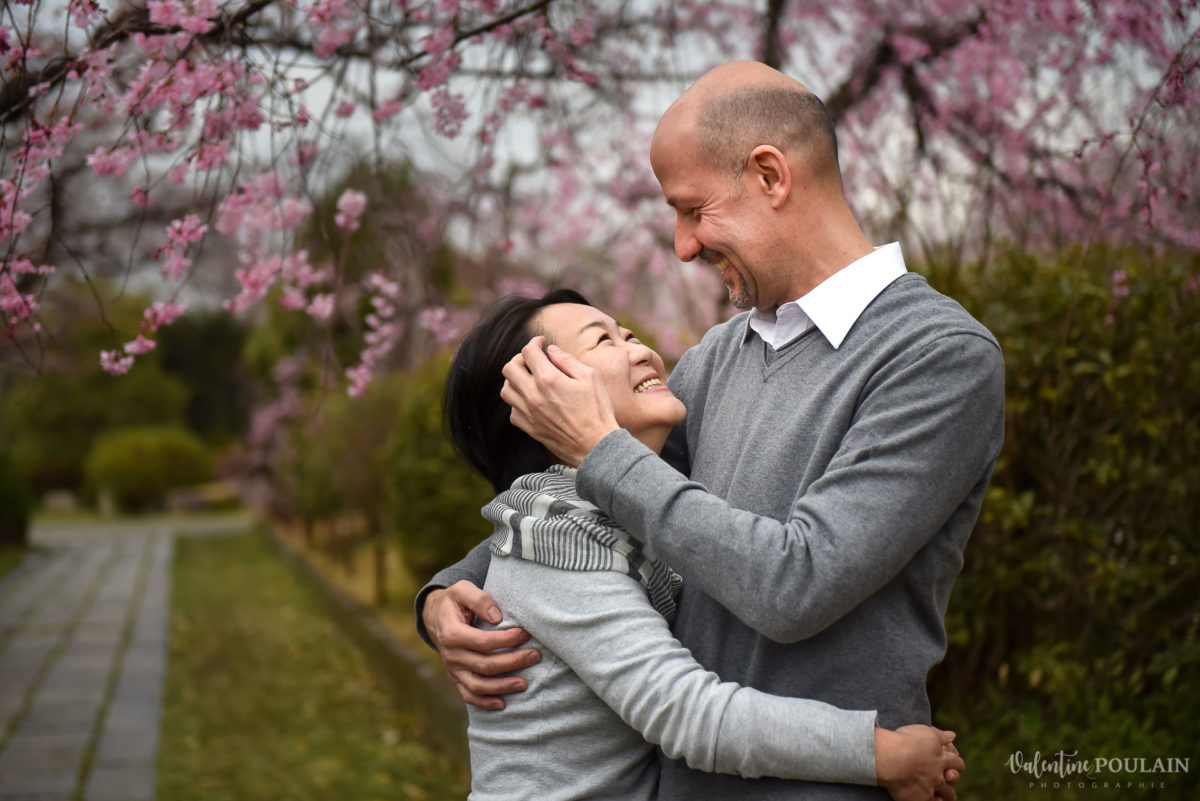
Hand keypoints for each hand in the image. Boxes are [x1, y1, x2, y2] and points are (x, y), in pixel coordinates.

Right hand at [423, 581, 540, 709]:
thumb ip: (480, 599)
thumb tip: (497, 618)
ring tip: (524, 683)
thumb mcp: (462, 590)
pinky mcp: (456, 678)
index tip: (525, 633)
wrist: (435, 616)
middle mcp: (450, 655)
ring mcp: (452, 669)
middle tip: (535, 656)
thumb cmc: (454, 601)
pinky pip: (468, 695)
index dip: (506, 640)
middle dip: (513, 662)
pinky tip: (503, 703)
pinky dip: (485, 702)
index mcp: (451, 633)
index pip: (483, 642)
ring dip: (502, 686)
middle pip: (484, 665)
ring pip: (478, 685)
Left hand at [500, 336, 618, 465]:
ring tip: (530, 379)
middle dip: (520, 358)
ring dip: (515, 380)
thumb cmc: (598, 410)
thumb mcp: (590, 377)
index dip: (535, 342)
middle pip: (509, 368)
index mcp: (549, 380)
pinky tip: (532, 400)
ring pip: (506, 390)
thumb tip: (551, 350)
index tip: (542, 343)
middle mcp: (533, 396)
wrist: (596, 445)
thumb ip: (567, 360)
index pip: (528, 352)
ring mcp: (529, 414)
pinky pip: (512, 411)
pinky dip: (518, 402)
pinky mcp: (530, 428)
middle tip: (534, 359)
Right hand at [875, 725, 964, 800]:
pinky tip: (932, 799)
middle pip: (953, 779)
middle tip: (949, 777)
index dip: (956, 762)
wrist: (891, 758)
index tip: (955, 763)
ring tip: (942, 794)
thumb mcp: (926, 733)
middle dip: (953, 778)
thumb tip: (953, 735)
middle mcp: (939, 774)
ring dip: (947, 794)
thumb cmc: (906, 741)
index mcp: (941, 758)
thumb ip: (941, 735)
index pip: (956, 761)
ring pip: (947, 794)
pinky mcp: (921, 798)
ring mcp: (931, 787)